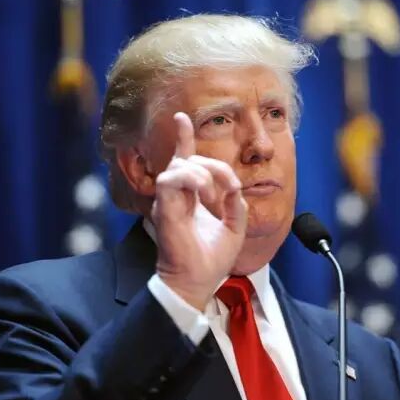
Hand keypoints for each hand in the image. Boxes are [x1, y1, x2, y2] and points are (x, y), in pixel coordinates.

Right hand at [152, 112, 247, 310]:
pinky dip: (192, 181)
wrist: (198, 281)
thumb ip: (235, 202)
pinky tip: (205, 196)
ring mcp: (168, 200)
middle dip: (214, 166)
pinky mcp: (164, 207)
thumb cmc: (211, 259)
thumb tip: (233, 186)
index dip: (183, 137)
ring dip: (204, 174)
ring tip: (214, 196)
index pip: (185, 161)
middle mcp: (177, 195)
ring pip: (180, 165)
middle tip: (231, 189)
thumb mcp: (235, 227)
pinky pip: (172, 178)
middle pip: (189, 159)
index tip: (181, 118)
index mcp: (191, 197)